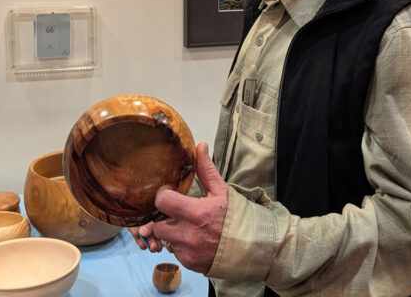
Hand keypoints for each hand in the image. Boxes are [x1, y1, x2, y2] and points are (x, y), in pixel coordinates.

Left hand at [151, 142, 227, 273]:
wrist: (253, 247)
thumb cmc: (237, 218)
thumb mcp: (222, 191)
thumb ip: (206, 170)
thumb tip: (199, 146)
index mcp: (197, 213)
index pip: (162, 201)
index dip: (163, 195)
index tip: (170, 193)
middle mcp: (189, 235)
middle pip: (158, 225)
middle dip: (164, 218)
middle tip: (177, 213)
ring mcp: (188, 251)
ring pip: (165, 239)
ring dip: (172, 233)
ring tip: (187, 227)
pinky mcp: (189, 263)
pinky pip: (175, 252)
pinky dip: (180, 246)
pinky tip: (194, 240)